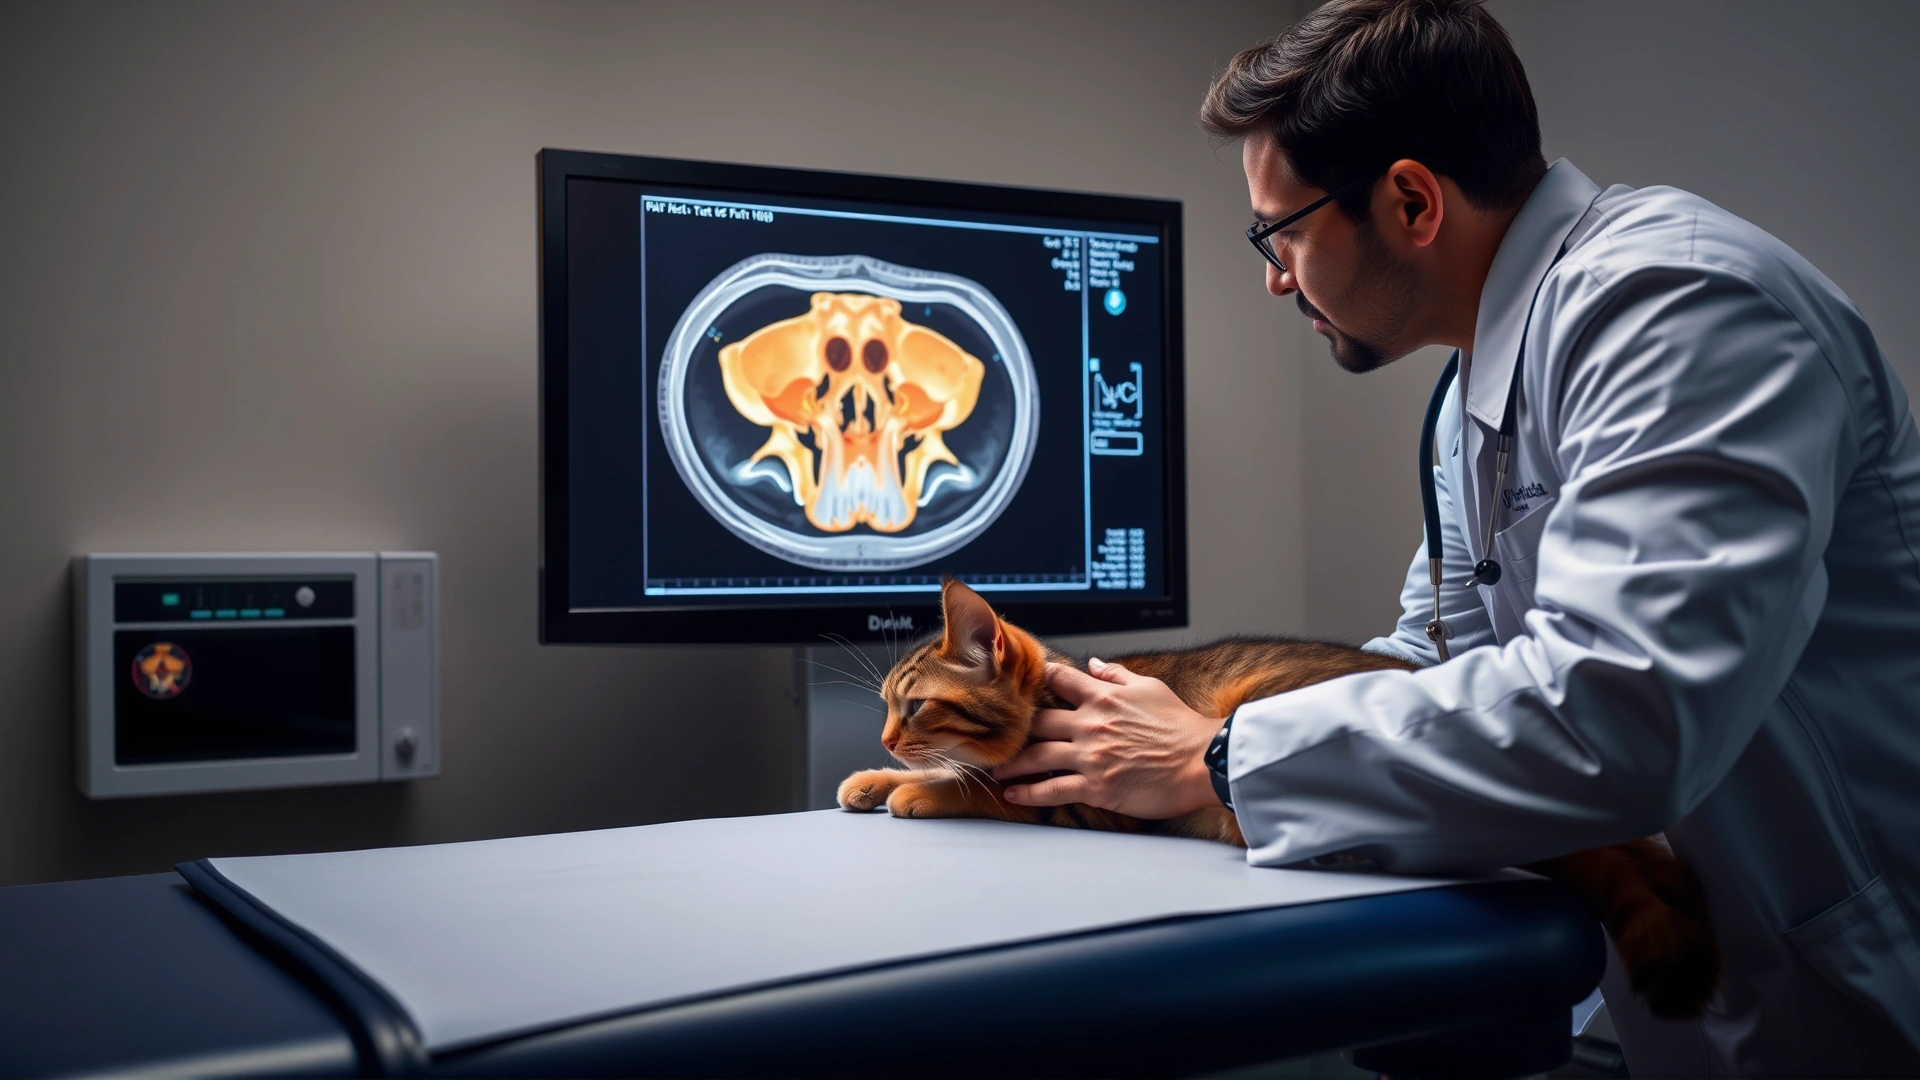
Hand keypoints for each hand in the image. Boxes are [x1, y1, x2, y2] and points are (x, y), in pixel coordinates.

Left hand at [991, 659, 1222, 819]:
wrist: (1203, 761)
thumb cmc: (1181, 726)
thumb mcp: (1150, 688)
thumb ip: (1116, 675)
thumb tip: (1093, 663)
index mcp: (1103, 697)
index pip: (1059, 680)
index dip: (1040, 681)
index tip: (1025, 689)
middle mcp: (1090, 724)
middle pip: (1038, 721)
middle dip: (1015, 729)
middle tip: (1000, 736)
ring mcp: (1090, 757)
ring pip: (1037, 756)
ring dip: (1012, 763)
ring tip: (997, 768)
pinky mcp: (1096, 786)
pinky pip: (1052, 790)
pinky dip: (1028, 793)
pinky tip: (1012, 794)